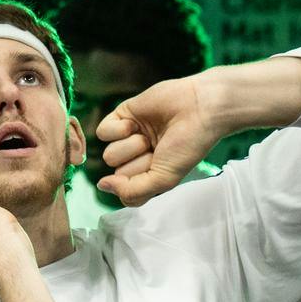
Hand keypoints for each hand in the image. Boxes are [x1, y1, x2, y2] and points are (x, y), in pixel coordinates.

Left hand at [96, 75, 215, 206]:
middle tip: (159, 150)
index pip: (126, 191)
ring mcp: (128, 137)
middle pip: (117, 173)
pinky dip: (118, 130)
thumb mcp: (163, 179)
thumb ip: (132, 191)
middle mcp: (137, 157)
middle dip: (138, 163)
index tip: (159, 169)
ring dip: (131, 147)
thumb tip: (102, 186)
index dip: (140, 182)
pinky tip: (134, 125)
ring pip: (108, 155)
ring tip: (149, 137)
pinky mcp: (121, 116)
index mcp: (149, 174)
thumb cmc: (187, 145)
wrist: (198, 110)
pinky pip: (102, 133)